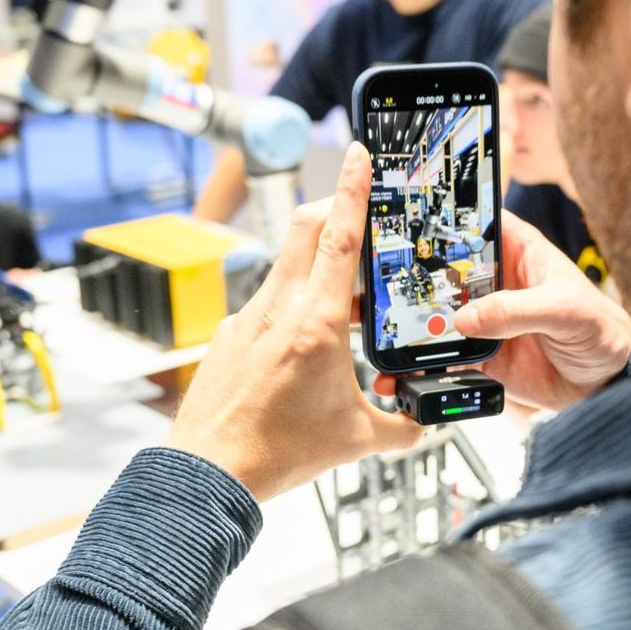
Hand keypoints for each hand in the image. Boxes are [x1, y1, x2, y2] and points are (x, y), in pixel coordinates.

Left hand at [164, 143, 421, 497]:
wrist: (207, 474)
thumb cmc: (274, 454)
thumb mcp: (357, 440)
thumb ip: (401, 425)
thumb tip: (423, 421)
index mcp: (314, 324)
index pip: (337, 237)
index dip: (352, 190)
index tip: (359, 155)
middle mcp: (277, 310)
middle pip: (304, 230)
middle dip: (333, 208)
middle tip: (359, 205)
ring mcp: (248, 319)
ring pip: (287, 266)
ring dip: (318, 265)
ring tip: (347, 296)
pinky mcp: (231, 336)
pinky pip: (269, 302)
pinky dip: (294, 303)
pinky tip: (308, 340)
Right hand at [380, 211, 630, 411]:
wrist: (608, 386)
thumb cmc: (603, 331)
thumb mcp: (566, 310)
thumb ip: (517, 310)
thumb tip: (468, 319)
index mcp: (516, 250)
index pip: (471, 222)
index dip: (438, 218)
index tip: (402, 220)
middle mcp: (493, 280)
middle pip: (440, 268)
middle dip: (406, 274)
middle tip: (374, 282)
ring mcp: (483, 317)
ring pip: (433, 313)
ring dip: (406, 323)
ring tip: (377, 330)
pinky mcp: (479, 354)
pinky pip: (441, 356)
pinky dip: (419, 364)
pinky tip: (400, 371)